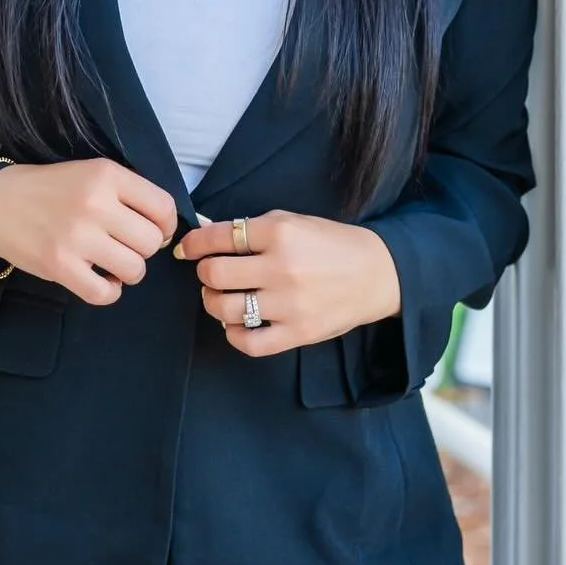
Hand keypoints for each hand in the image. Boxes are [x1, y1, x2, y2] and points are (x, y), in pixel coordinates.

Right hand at [0, 158, 177, 306]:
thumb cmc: (50, 189)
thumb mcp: (91, 173)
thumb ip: (128, 193)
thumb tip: (165, 229)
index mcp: (106, 175)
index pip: (163, 207)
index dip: (166, 225)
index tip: (153, 230)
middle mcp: (95, 204)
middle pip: (151, 242)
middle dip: (144, 249)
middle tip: (124, 246)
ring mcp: (76, 237)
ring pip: (135, 269)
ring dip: (127, 271)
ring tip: (110, 263)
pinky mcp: (59, 266)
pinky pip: (104, 293)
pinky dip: (108, 292)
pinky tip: (98, 279)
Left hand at [174, 210, 401, 356]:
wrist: (378, 272)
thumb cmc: (331, 244)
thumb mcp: (293, 221)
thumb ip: (251, 229)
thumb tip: (206, 235)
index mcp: (280, 233)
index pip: (219, 237)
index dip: (194, 244)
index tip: (187, 249)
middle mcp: (282, 268)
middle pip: (215, 274)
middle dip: (205, 274)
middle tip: (210, 274)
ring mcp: (289, 304)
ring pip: (225, 309)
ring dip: (214, 302)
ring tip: (222, 297)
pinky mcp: (298, 333)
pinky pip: (248, 343)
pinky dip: (233, 334)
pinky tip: (237, 323)